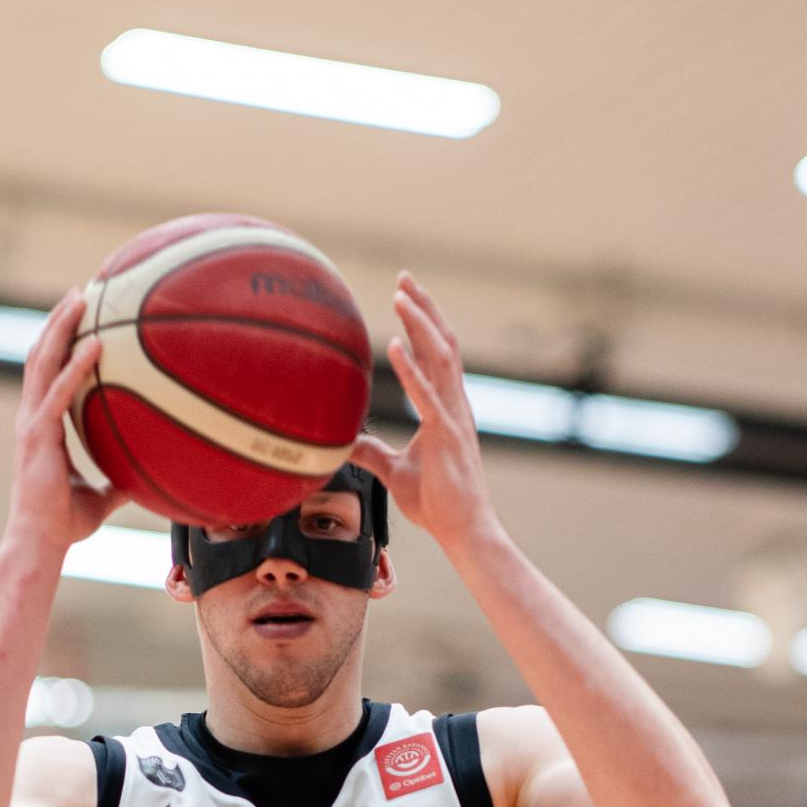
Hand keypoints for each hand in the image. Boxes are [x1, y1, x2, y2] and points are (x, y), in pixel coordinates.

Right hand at [6, 289, 122, 552]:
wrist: (40, 542)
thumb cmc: (64, 524)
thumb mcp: (100, 497)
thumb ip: (118, 480)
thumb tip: (146, 478)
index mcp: (41, 426)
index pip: (48, 373)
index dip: (60, 343)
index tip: (80, 317)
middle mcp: (32, 417)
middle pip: (41, 355)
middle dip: (58, 320)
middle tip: (81, 291)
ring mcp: (31, 423)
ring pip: (42, 362)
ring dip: (61, 326)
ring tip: (81, 297)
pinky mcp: (37, 435)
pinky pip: (59, 392)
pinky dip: (76, 366)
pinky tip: (96, 344)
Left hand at [349, 273, 498, 553]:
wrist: (462, 529)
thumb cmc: (436, 502)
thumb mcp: (394, 471)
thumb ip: (372, 452)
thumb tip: (345, 443)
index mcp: (446, 408)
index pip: (437, 354)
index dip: (423, 322)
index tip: (406, 293)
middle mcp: (454, 404)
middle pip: (443, 343)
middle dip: (424, 308)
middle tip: (404, 277)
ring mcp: (453, 417)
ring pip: (441, 357)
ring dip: (420, 324)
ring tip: (400, 296)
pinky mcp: (445, 436)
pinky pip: (427, 395)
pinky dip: (411, 368)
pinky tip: (394, 346)